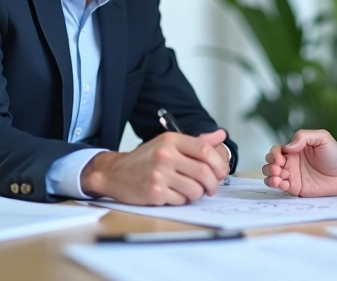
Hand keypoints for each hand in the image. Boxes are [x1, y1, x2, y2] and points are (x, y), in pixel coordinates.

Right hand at [81, 129, 228, 204]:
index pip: (205, 150)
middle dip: (213, 184)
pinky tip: (175, 194)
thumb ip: (197, 141)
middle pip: (204, 172)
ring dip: (198, 194)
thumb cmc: (146, 159)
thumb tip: (221, 135)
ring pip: (195, 189)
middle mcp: (165, 155)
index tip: (221, 172)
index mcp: (171, 140)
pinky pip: (181, 200)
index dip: (219, 163)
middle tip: (213, 188)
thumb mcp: (169, 144)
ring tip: (192, 191)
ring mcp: (159, 174)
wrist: (115, 173)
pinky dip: (182, 200)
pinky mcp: (154, 192)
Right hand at [262, 129, 336, 196]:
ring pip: (271, 175)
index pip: (276, 150)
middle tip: (278, 167)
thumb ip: (304, 137)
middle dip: (270, 164)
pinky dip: (276, 185)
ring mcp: (292, 175)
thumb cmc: (334, 155)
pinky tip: (281, 183)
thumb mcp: (322, 138)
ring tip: (279, 176)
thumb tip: (288, 147)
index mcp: (294, 149)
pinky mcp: (295, 188)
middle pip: (269, 162)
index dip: (274, 153)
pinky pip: (280, 187)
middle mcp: (290, 162)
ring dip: (270, 175)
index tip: (280, 157)